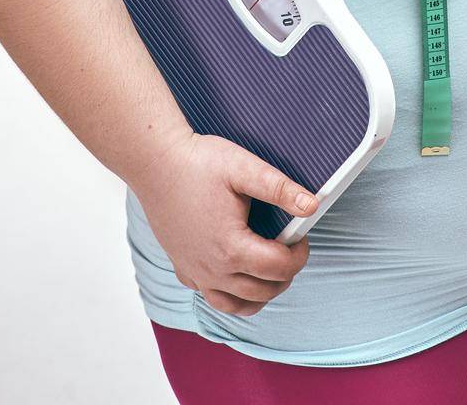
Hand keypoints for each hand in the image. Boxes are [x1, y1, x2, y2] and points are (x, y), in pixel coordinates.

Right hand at [134, 131, 318, 317]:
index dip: (299, 254)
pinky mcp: (182, 267)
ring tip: (270, 271)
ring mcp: (195, 272)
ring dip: (259, 294)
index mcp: (231, 248)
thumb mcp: (244, 168)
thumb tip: (312, 205)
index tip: (302, 236)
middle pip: (262, 292)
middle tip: (290, 249)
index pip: (279, 268)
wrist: (154, 161)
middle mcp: (212, 270)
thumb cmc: (198, 162)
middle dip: (285, 274)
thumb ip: (280, 188)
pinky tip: (236, 271)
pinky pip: (211, 295)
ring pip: (235, 306)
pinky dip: (231, 293)